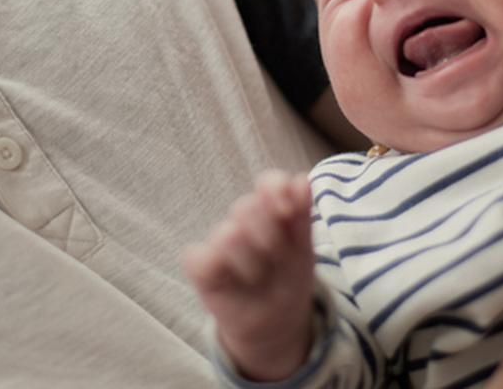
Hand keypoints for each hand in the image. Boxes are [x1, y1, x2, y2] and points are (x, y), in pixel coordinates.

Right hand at [181, 170, 314, 381]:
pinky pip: (199, 256)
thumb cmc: (289, 280)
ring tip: (260, 278)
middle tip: (279, 260)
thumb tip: (301, 180)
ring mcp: (218, 240)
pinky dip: (218, 268)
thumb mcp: (304, 250)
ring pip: (228, 234)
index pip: (268, 183)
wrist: (277, 322)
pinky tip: (232, 281)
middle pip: (247, 207)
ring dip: (251, 262)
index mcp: (270, 209)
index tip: (287, 211)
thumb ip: (302, 214)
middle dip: (270, 237)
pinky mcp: (199, 265)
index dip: (275, 190)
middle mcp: (242, 220)